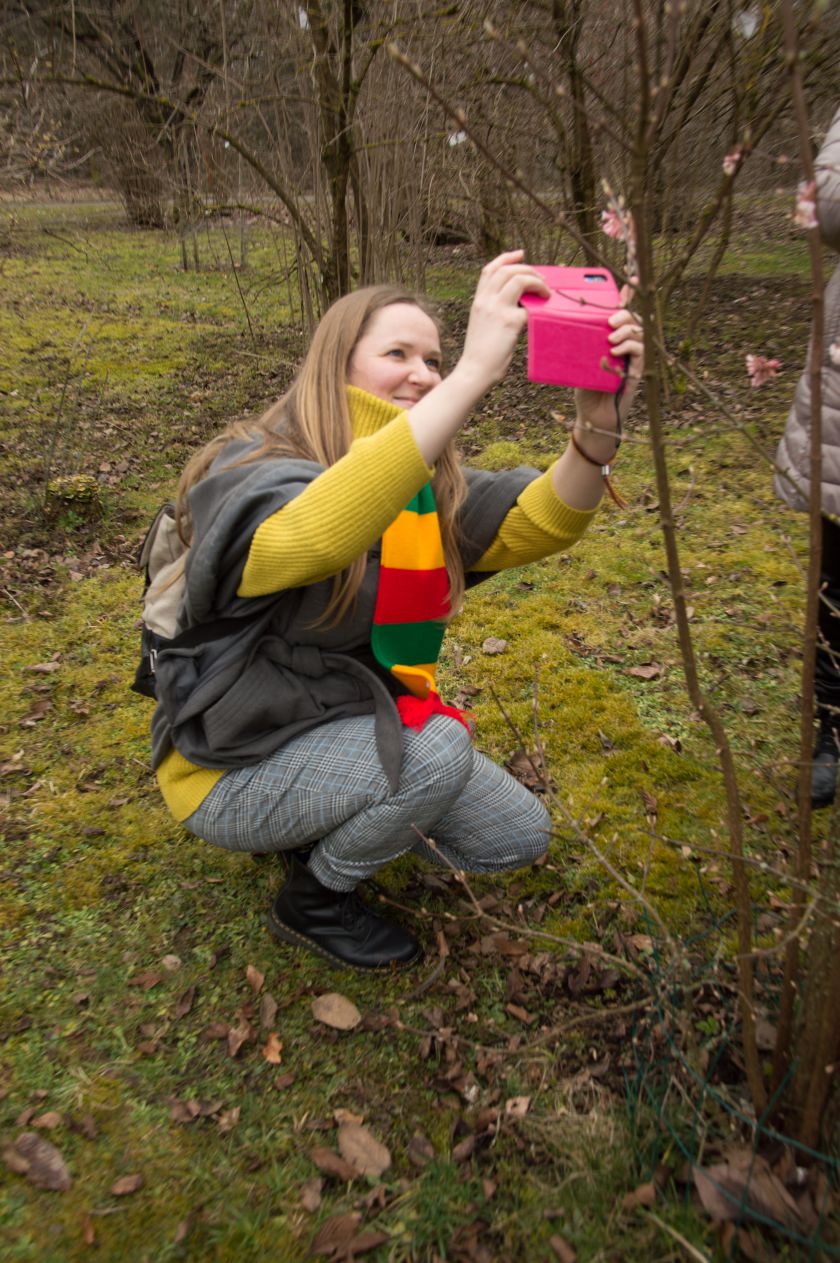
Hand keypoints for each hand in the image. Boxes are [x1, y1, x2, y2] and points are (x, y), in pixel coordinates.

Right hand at [454, 250, 549, 392]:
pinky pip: (529, 306)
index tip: (520, 254)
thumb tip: (518, 304)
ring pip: (519, 279)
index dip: (506, 258)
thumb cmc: (480, 353)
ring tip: (546, 292)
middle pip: (507, 270)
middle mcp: (485, 301)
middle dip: (528, 269)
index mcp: (478, 301)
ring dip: (537, 281)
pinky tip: (544, 311)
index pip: (490, 270)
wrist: (475, 370)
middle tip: (541, 278)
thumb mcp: (481, 325)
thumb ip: (493, 310)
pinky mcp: (509, 322)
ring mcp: (497, 310)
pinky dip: (539, 306)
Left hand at [573, 281, 643, 461]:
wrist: (592, 415)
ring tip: (610, 337)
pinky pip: (640, 351)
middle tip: (609, 320)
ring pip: (639, 332)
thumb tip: (558, 324)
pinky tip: (615, 350)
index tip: (632, 277)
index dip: (628, 293)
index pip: (622, 310)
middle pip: (633, 318)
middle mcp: (625, 343)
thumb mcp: (578, 361)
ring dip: (626, 330)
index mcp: (611, 336)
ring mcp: (633, 356)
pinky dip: (628, 347)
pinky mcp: (637, 369)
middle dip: (624, 313)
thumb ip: (578, 344)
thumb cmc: (584, 386)